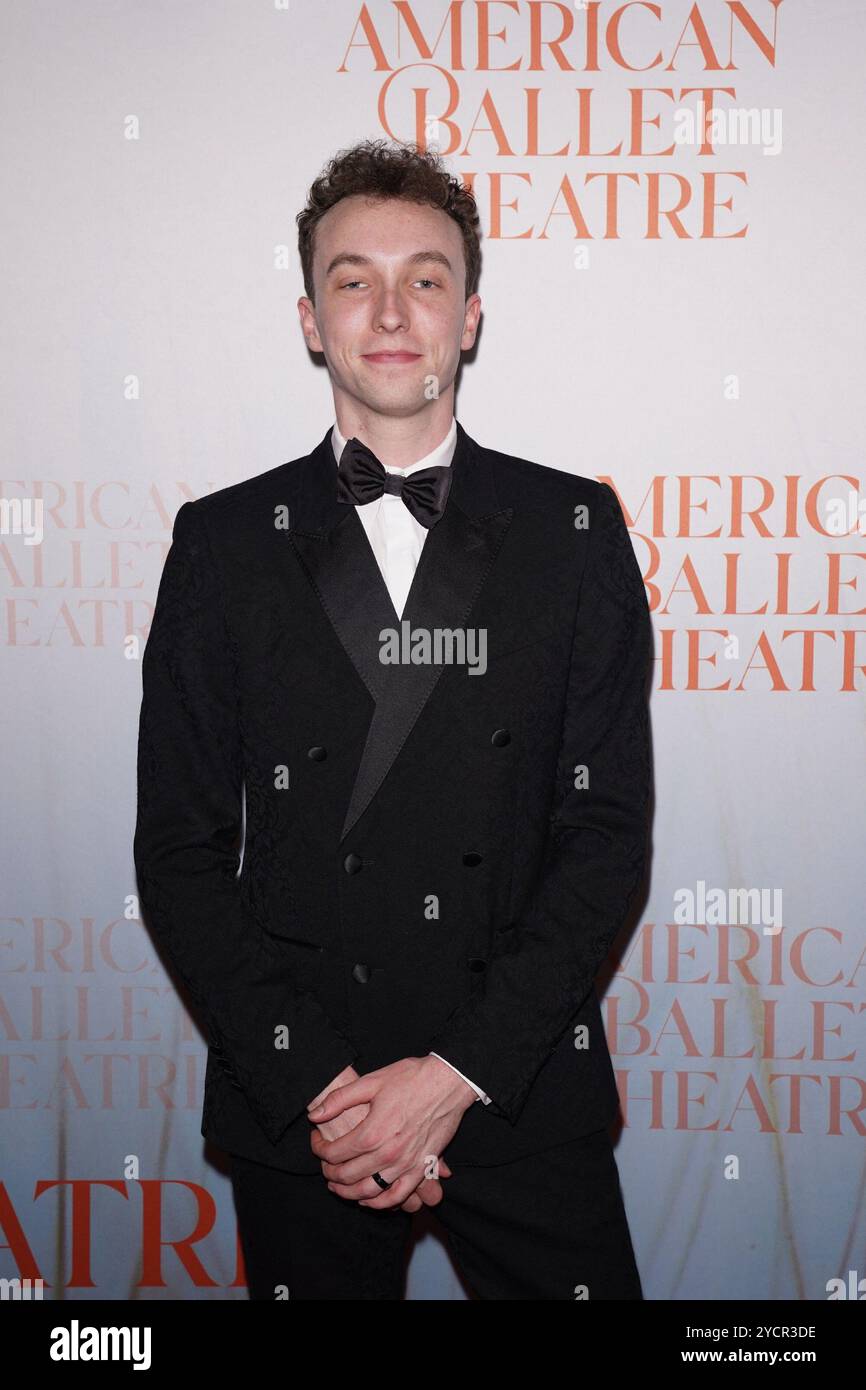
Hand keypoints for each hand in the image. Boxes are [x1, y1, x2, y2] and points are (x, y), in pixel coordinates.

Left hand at [307, 1055, 475, 1209]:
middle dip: (329, 1172)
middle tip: (324, 1164)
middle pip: (347, 1175)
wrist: (449, 1081)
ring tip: (337, 1186)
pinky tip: (367, 1198)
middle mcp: (387, 1154)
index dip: (319, 1149)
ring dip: (347, 1192)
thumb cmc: (411, 1078)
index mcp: (372, 1132)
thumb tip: (315, 1114)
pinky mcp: (422, 1169)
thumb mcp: (372, 1081)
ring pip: (368, 1191)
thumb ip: (339, 1099)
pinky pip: (397, 1197)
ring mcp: (405, 1165)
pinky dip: (379, 1203)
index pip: (334, 1153)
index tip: (316, 1141)